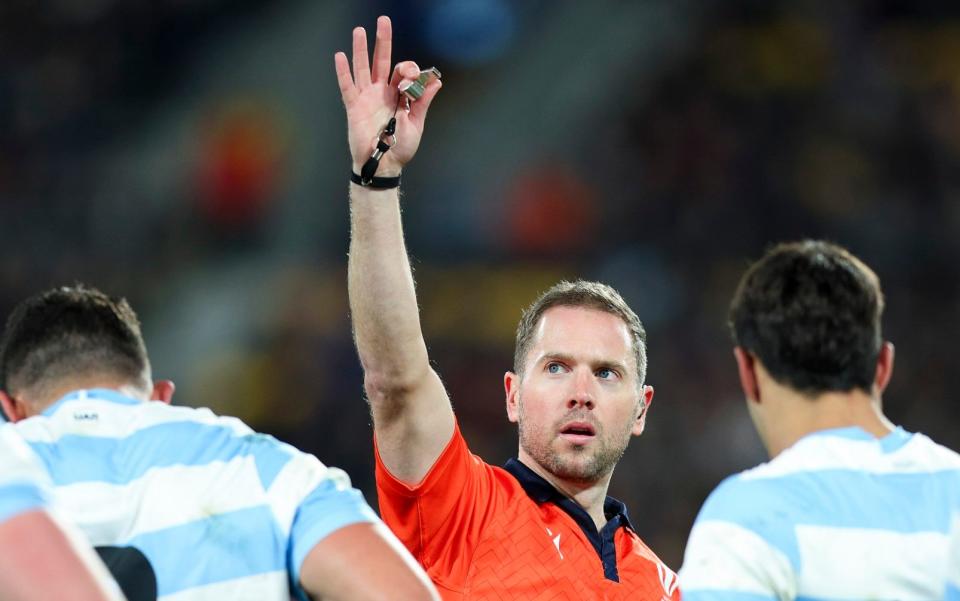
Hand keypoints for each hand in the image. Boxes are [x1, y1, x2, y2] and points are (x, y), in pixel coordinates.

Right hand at [335, 16, 441, 176]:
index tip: (412, 79)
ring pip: (363, 68)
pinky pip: (347, 86)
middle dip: (383, 41)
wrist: (385, 164)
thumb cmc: (400, 147)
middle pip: (382, 61)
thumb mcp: (417, 123)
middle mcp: (382, 92)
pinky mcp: (354, 107)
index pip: (403, 72)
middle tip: (383, 20)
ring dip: (360, 49)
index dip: (409, 70)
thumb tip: (436, 81)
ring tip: (359, 31)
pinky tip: (340, 56)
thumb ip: (423, 101)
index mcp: (398, 95)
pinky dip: (343, 72)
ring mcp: (367, 98)